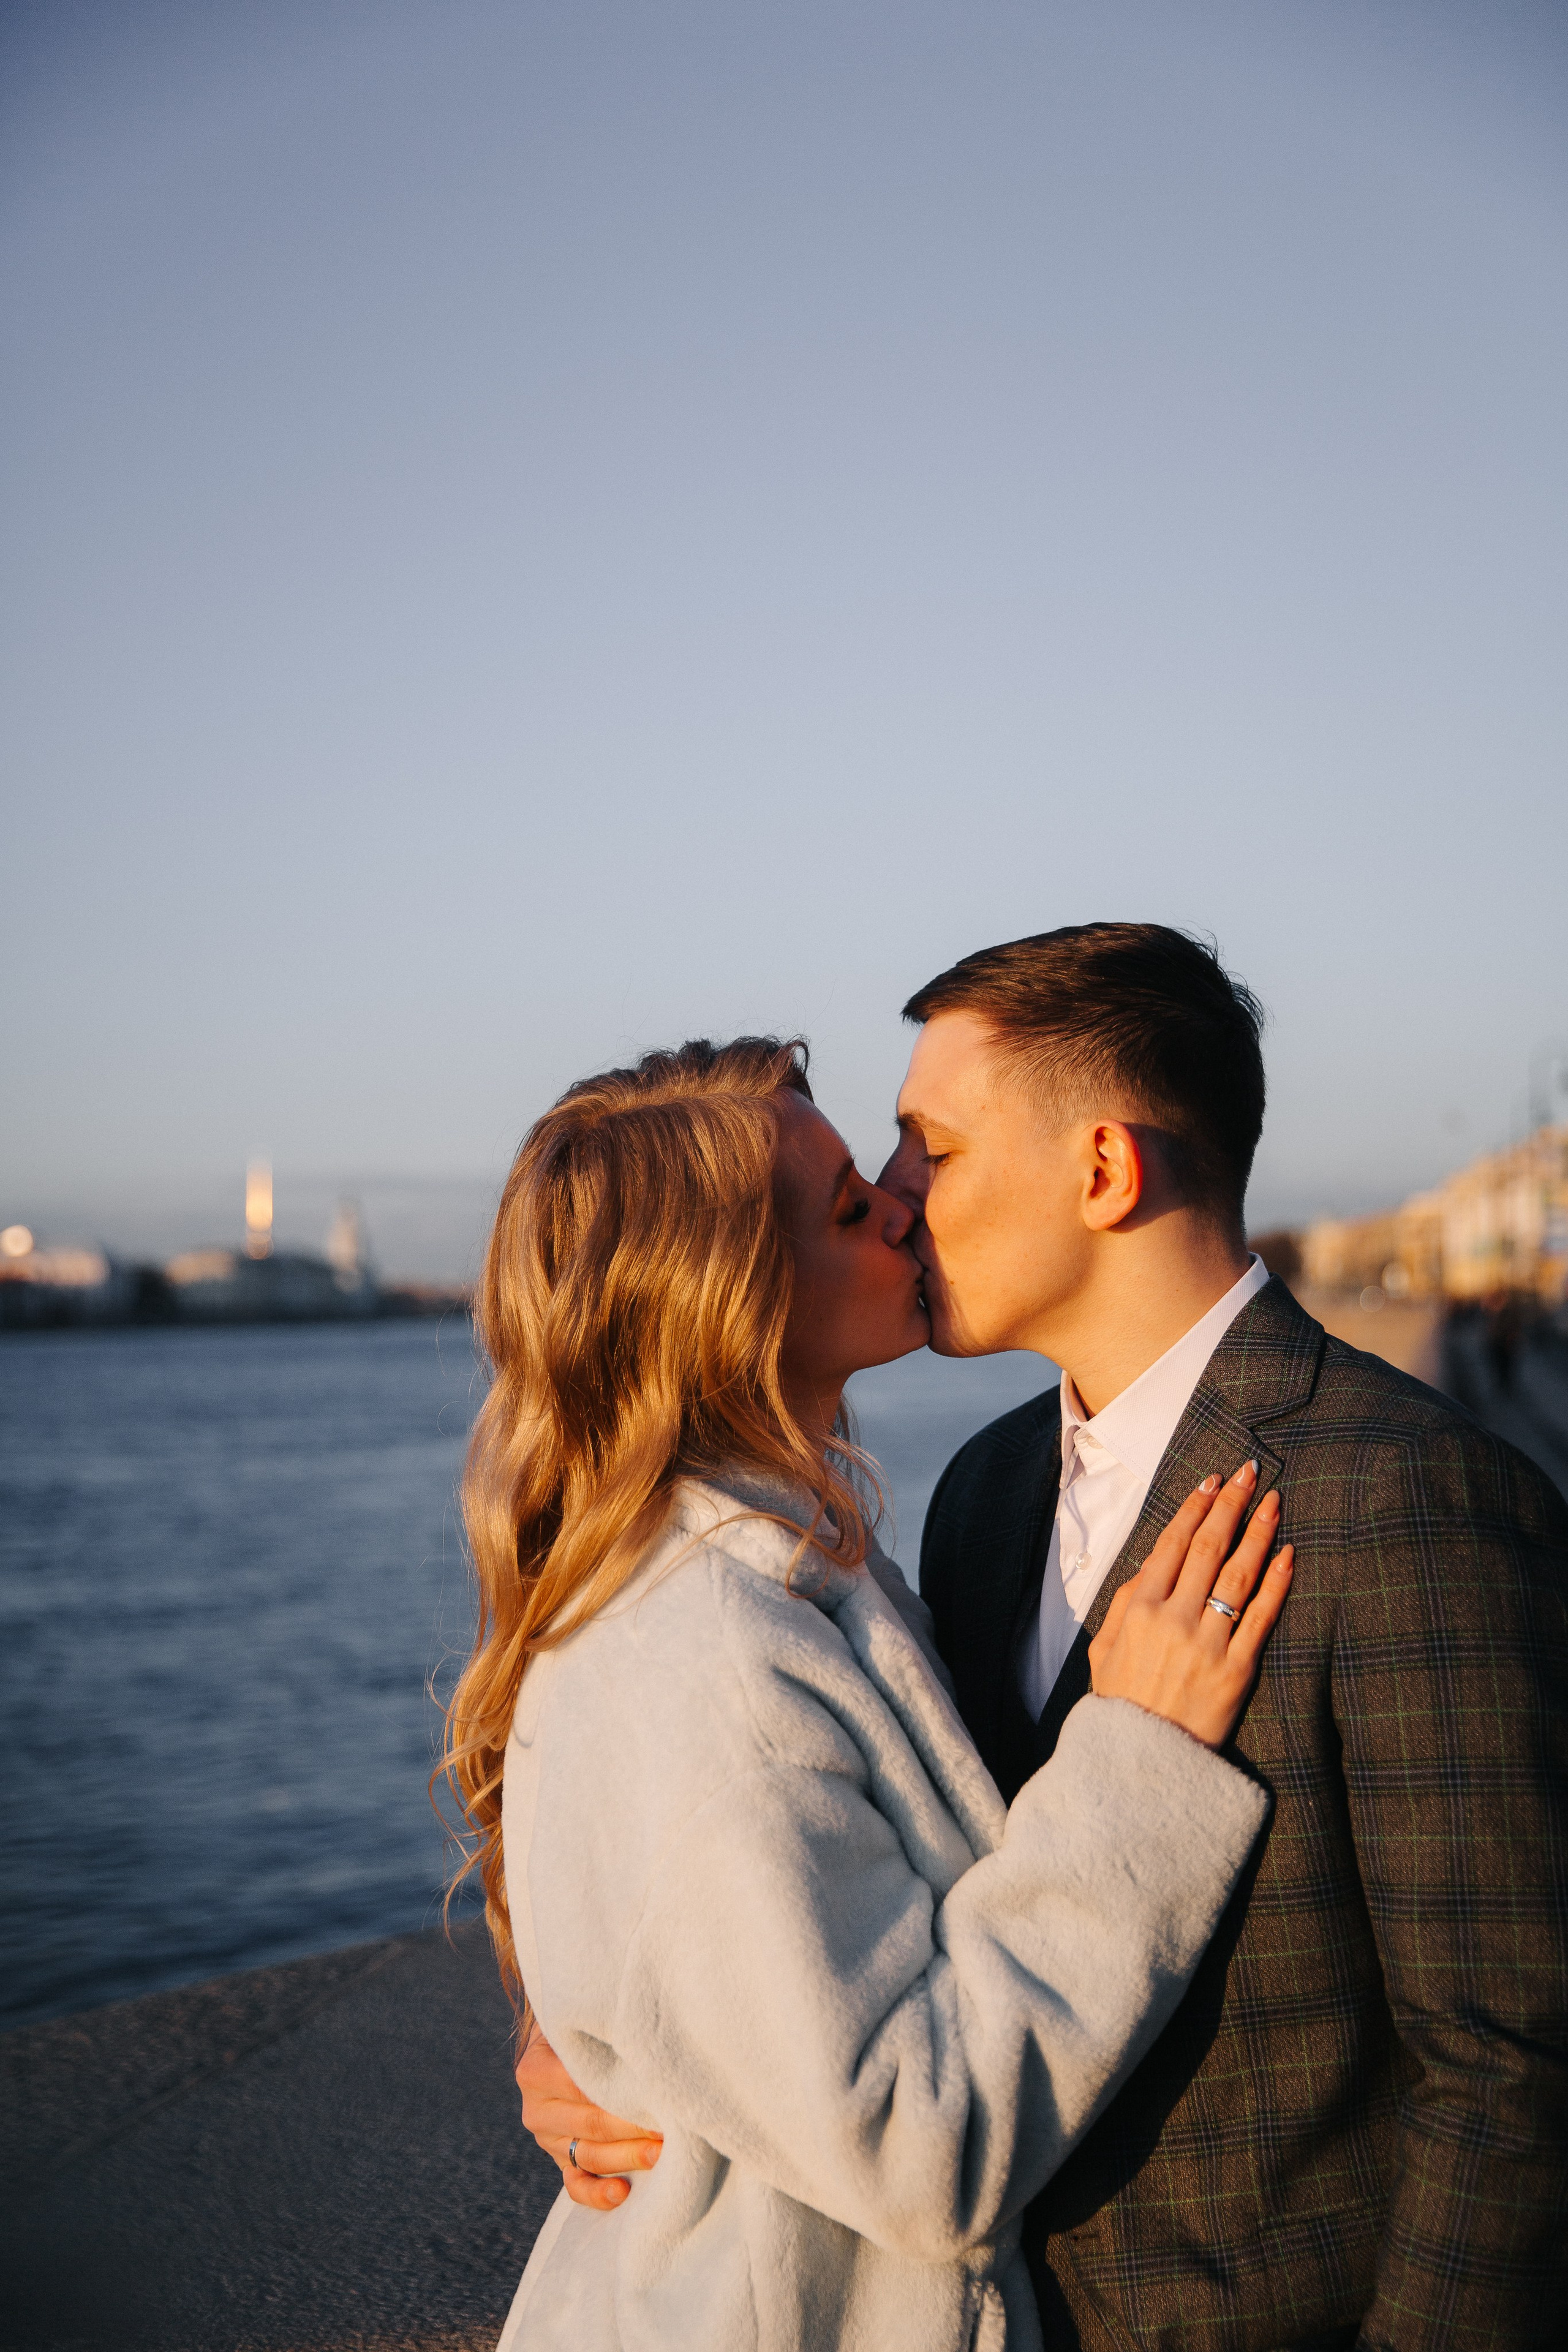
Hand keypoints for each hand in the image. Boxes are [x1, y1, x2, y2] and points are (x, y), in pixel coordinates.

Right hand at [515, 2017, 662, 2209]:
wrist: (561, 2045)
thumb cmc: (584, 2029)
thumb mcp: (582, 2022)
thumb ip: (601, 2033)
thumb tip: (645, 2046)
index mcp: (534, 2071)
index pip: (583, 2087)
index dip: (624, 2093)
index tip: (660, 2094)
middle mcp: (536, 2109)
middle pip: (592, 2123)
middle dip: (635, 2128)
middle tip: (672, 2128)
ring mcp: (547, 2140)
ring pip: (589, 2156)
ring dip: (629, 2158)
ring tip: (662, 2155)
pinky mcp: (560, 2161)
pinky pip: (576, 2185)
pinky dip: (597, 2194)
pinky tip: (623, 2193)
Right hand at [1088, 1461, 1293, 1748]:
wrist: (1141, 1763)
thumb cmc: (1120, 1704)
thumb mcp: (1102, 1650)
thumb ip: (1122, 1605)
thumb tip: (1148, 1568)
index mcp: (1139, 1609)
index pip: (1172, 1544)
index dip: (1194, 1508)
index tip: (1211, 1481)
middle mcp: (1174, 1618)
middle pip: (1209, 1547)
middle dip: (1230, 1504)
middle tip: (1249, 1471)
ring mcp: (1207, 1643)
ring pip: (1239, 1574)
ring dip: (1258, 1531)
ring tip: (1274, 1501)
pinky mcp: (1237, 1670)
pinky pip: (1262, 1617)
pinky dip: (1276, 1582)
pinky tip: (1288, 1554)